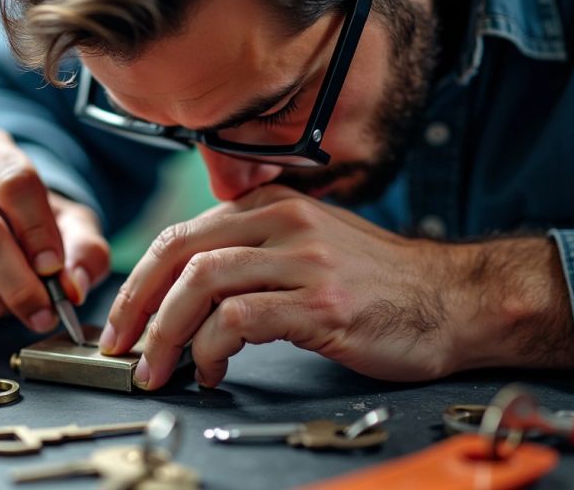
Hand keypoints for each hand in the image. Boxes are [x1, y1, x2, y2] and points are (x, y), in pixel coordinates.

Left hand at [101, 185, 573, 389]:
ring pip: (201, 283)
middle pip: (180, 253)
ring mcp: (303, 260)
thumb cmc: (379, 283)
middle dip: (137, 303)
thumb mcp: (312, 243)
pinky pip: (239, 318)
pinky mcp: (320, 302)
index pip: (182, 235)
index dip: (140, 278)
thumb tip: (189, 284)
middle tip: (120, 344)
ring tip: (158, 367)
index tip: (123, 317)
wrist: (454, 301)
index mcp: (273, 206)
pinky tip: (212, 368)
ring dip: (166, 332)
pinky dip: (211, 347)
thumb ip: (255, 248)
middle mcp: (284, 222)